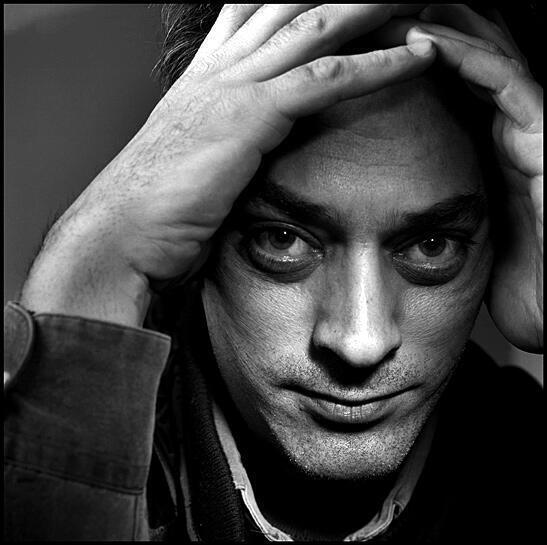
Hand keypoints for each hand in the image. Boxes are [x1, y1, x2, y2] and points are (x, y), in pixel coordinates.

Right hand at [20, 4, 435, 326]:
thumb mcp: (194, 157)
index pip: (255, 10)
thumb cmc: (157, 205)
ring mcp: (235, 86)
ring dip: (373, 7)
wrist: (121, 231)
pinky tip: (417, 55)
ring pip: (317, 25)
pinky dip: (377, 66)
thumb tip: (246, 144)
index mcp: (207, 75)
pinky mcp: (251, 116)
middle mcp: (221, 67)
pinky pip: (326, 79)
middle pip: (293, 3)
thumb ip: (222, 135)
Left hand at [405, 5, 542, 351]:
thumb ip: (442, 200)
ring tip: (392, 10)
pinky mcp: (546, 142)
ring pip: (488, 56)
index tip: (368, 38)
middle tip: (376, 9)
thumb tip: (387, 197)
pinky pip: (506, 86)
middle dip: (425, 25)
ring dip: (441, 27)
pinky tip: (428, 43)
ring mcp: (534, 130)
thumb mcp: (465, 230)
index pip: (454, 80)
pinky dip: (467, 60)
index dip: (414, 51)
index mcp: (493, 144)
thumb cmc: (513, 278)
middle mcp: (515, 128)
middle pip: (470, 54)